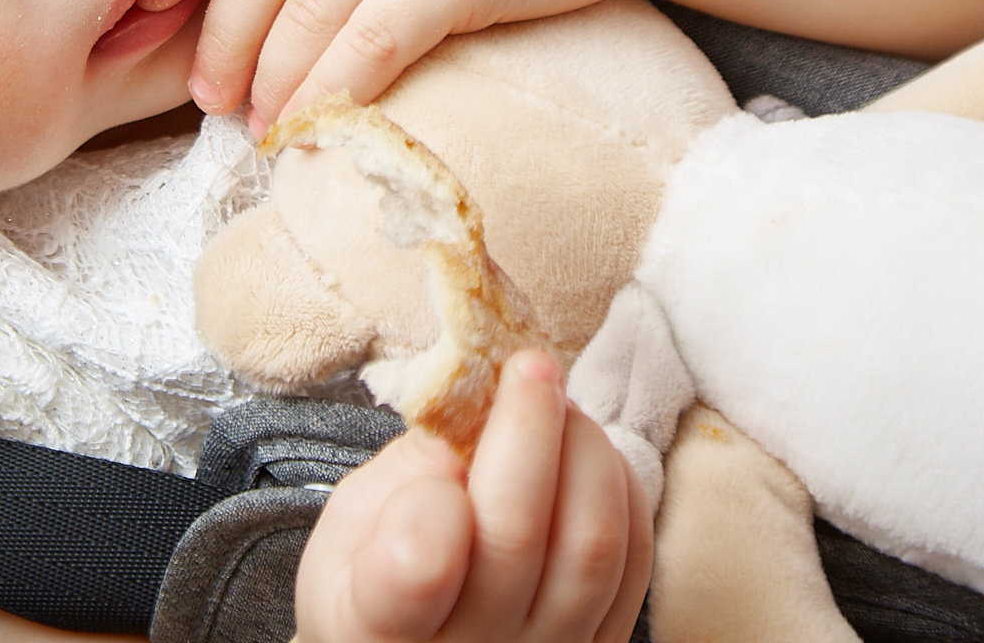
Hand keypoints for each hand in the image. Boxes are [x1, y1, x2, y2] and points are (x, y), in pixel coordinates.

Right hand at [296, 353, 651, 642]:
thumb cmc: (372, 578)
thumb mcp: (350, 526)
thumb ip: (401, 475)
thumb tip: (477, 410)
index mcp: (379, 622)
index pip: (417, 567)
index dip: (432, 498)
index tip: (439, 450)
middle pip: (517, 538)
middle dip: (531, 428)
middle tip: (529, 367)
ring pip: (592, 548)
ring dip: (585, 452)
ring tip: (558, 407)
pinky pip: (633, 563)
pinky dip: (620, 489)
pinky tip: (587, 455)